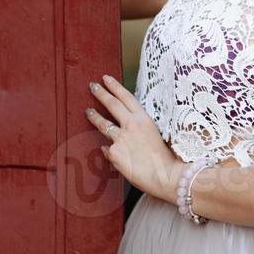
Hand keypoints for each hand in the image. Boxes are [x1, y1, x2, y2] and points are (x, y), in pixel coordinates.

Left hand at [85, 74, 179, 200]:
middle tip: (92, 85)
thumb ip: (139, 130)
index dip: (115, 86)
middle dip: (101, 93)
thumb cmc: (165, 158)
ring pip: (103, 124)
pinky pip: (108, 149)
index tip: (106, 78)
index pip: (127, 97)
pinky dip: (109, 150)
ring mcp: (121, 138)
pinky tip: (113, 155)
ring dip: (94, 116)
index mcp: (144, 119)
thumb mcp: (155, 136)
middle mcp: (132, 125)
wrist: (166, 175)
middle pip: (112, 104)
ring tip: (87, 111)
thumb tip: (125, 130)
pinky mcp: (114, 153)